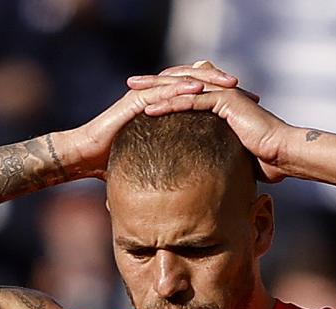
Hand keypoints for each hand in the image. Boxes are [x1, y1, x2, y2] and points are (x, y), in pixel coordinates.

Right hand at [70, 64, 236, 179]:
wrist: (86, 158)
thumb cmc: (115, 165)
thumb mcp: (154, 168)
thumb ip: (173, 173)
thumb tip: (192, 200)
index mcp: (167, 110)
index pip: (201, 98)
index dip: (225, 101)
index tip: (249, 108)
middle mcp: (159, 98)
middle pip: (197, 83)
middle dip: (223, 86)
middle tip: (248, 91)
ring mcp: (147, 96)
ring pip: (182, 81)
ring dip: (208, 81)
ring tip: (230, 85)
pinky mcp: (135, 100)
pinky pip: (162, 90)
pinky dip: (180, 88)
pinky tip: (199, 90)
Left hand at [127, 61, 289, 181]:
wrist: (283, 156)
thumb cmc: (264, 163)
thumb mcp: (232, 158)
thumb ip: (218, 157)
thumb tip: (207, 177)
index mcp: (219, 104)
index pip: (185, 94)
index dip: (163, 94)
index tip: (141, 99)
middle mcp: (220, 94)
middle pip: (179, 84)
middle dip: (153, 84)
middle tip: (129, 84)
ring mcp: (223, 95)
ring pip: (182, 88)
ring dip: (155, 89)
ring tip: (132, 91)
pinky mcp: (226, 101)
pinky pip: (192, 101)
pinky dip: (170, 104)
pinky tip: (150, 108)